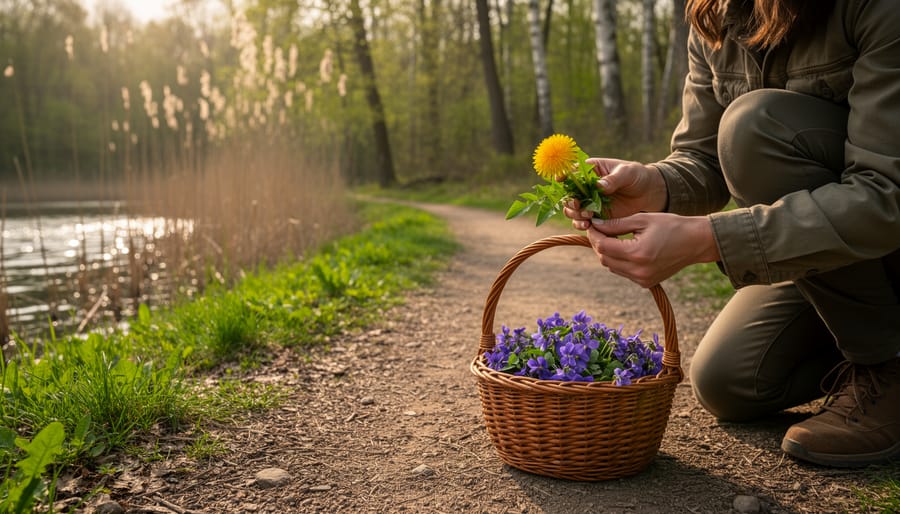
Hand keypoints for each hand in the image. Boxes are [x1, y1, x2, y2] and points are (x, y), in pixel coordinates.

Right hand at [563, 158, 666, 229]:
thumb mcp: (627, 173)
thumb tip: (599, 185)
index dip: (563, 176)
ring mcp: (589, 202)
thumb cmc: (637, 176)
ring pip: (571, 210)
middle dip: (570, 201)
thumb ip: (613, 178)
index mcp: (590, 171)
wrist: (648, 193)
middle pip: (568, 194)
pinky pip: (581, 221)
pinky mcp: (595, 216)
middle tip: (579, 205)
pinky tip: (588, 225)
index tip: (561, 180)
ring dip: (575, 214)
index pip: (572, 172)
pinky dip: (580, 224)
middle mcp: (585, 187)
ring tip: (588, 216)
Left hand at [585, 213, 719, 287]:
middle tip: (600, 229)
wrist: (697, 242)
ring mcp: (642, 280)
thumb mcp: (643, 219)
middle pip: (604, 258)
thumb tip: (595, 224)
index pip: (602, 246)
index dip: (594, 234)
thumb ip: (616, 224)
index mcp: (637, 254)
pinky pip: (623, 272)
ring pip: (612, 267)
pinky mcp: (646, 283)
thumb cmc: (671, 225)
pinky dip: (619, 261)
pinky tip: (625, 248)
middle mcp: (638, 271)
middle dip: (598, 243)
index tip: (592, 224)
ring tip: (613, 236)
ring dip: (608, 253)